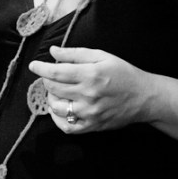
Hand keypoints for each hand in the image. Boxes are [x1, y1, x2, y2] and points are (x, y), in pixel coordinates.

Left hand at [28, 46, 156, 133]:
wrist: (144, 97)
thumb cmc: (123, 73)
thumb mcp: (102, 56)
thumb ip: (75, 54)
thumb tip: (53, 51)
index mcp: (90, 75)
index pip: (56, 72)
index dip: (41, 68)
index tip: (33, 65)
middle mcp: (88, 95)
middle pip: (54, 88)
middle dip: (47, 80)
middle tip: (51, 76)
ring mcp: (89, 113)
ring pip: (57, 108)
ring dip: (50, 98)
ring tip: (56, 91)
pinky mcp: (92, 126)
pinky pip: (67, 127)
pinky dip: (57, 119)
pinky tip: (59, 109)